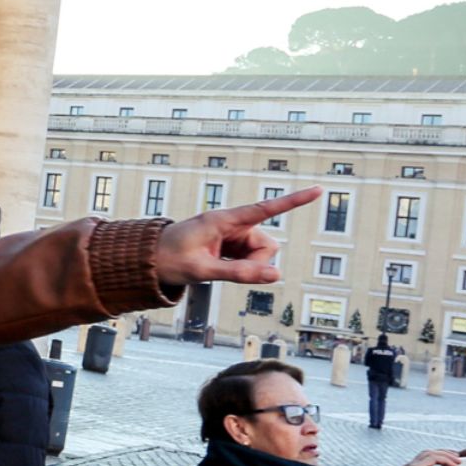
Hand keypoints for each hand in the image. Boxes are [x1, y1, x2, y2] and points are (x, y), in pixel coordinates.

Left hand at [154, 189, 318, 290]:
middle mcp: (232, 225)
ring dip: (247, 267)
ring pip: (260, 255)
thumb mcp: (202, 270)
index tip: (318, 189)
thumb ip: (238, 273)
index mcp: (223, 220)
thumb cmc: (169, 259)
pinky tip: (218, 266)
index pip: (265, 209)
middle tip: (225, 271)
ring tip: (216, 267)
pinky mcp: (230, 246)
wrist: (147, 259)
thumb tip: (276, 276)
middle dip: (256, 263)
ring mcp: (232, 236)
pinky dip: (241, 268)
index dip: (293, 201)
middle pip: (266, 246)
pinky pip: (249, 260)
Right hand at [365, 448, 463, 465]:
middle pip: (433, 455)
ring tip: (459, 460)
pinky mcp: (417, 464)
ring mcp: (415, 464)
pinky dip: (445, 459)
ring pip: (433, 453)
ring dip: (447, 455)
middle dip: (446, 456)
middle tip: (458, 460)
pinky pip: (434, 457)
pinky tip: (454, 464)